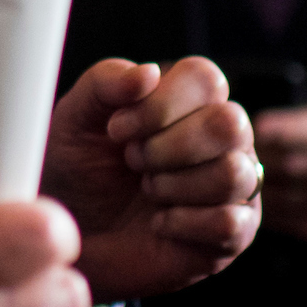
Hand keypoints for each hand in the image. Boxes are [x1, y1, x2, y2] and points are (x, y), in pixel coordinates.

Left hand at [40, 57, 260, 300]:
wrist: (72, 232)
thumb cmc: (78, 170)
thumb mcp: (75, 117)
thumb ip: (105, 82)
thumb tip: (149, 73)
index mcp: (191, 98)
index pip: (206, 79)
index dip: (159, 105)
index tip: (117, 130)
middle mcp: (221, 137)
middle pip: (229, 124)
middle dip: (168, 148)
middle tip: (133, 162)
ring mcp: (234, 186)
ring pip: (232, 173)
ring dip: (174, 185)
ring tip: (148, 191)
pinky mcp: (234, 233)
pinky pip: (230, 223)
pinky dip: (184, 223)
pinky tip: (159, 224)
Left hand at [254, 93, 306, 247]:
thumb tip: (258, 127)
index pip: (293, 130)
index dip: (261, 133)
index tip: (243, 134)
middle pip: (285, 165)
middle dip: (255, 162)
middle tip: (231, 160)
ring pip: (286, 198)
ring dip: (259, 191)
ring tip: (241, 184)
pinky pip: (295, 224)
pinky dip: (273, 215)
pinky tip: (262, 206)